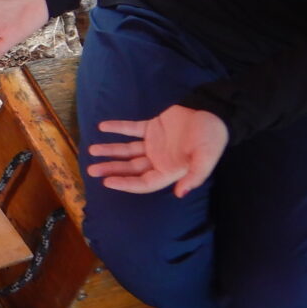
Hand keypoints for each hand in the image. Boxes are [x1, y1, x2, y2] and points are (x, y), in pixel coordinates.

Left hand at [85, 105, 227, 197]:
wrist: (215, 113)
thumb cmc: (211, 138)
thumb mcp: (206, 159)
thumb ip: (194, 176)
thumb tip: (180, 194)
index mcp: (169, 171)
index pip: (143, 183)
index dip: (126, 184)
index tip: (108, 182)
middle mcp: (159, 160)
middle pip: (131, 168)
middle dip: (112, 169)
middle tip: (91, 170)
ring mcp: (154, 144)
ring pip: (128, 150)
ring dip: (111, 150)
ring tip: (92, 151)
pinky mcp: (152, 127)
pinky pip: (132, 129)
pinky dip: (118, 128)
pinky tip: (103, 127)